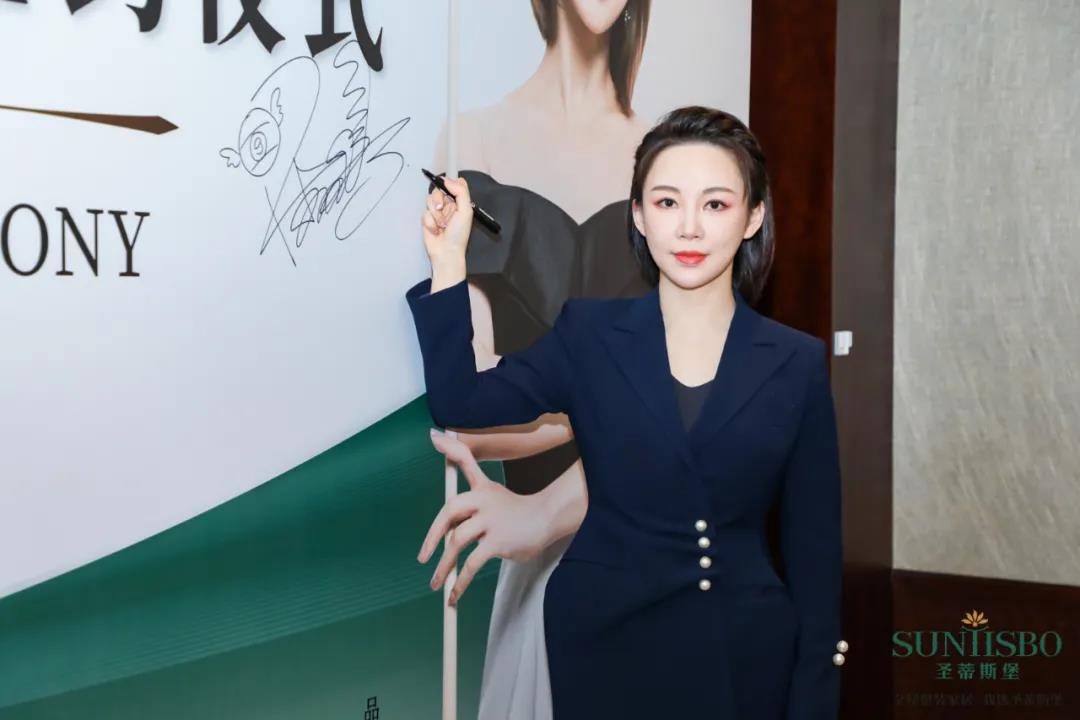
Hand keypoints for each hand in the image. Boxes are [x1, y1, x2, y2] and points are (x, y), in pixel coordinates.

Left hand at [420, 427, 554, 606]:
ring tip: (435, 583)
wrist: (545, 523)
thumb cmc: (513, 510)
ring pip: (458, 542)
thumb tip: (444, 474)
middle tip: (423, 557)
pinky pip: (473, 564)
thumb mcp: (490, 490)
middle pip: (450, 510)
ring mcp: (492, 521)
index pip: (465, 461)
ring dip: (444, 566)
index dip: (450, 448)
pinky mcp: (498, 542)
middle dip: (432, 535)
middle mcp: (485, 500)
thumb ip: (468, 484)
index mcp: (482, 488)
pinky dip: (461, 582)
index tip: (433, 436)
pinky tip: (454, 594)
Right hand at [421, 176, 473, 269]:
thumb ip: (460, 192)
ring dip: (435, 214)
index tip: (446, 186)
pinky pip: (425, 213)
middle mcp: (449, 205)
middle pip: (439, 190)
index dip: (449, 183)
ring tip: (441, 225)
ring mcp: (438, 212)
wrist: (446, 252)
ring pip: (430, 200)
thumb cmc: (459, 235)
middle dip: (439, 201)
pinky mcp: (428, 219)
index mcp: (460, 202)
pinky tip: (436, 231)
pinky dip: (430, 222)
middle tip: (443, 210)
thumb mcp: (465, 211)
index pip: (455, 184)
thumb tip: (448, 179)